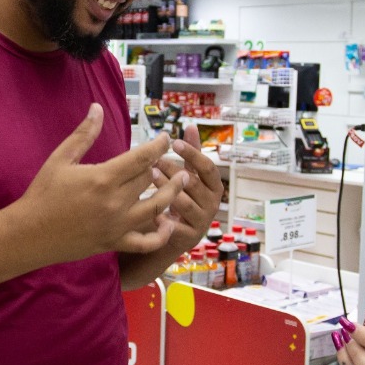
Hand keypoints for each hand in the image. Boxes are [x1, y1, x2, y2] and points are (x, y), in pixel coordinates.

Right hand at [12, 103, 183, 261]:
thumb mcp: (61, 158)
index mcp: (103, 178)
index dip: (159, 145)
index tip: (166, 138)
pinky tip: (167, 221)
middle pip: (150, 179)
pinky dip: (161, 234)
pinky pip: (146, 242)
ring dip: (173, 193)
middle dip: (162, 166)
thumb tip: (97, 107)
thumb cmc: (43, 193)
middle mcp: (115, 202)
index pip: (143, 157)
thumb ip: (84, 134)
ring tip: (183, 180)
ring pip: (157, 208)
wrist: (30, 234)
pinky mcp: (115, 243)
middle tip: (169, 158)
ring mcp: (117, 225)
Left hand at [152, 124, 224, 255]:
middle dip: (173, 170)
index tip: (174, 142)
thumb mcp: (188, 176)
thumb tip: (192, 125)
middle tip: (155, 160)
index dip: (192, 153)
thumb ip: (192, 154)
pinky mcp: (189, 238)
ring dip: (167, 189)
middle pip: (193, 183)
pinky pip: (176, 227)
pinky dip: (163, 218)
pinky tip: (150, 210)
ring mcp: (201, 222)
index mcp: (214, 187)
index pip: (207, 167)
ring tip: (150, 177)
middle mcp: (212, 204)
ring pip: (184, 203)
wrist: (175, 236)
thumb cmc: (183, 199)